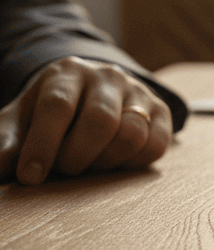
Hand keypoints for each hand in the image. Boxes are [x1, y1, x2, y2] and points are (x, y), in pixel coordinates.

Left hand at [1, 56, 172, 184]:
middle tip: (65, 168)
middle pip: (100, 121)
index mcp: (67, 73)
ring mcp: (138, 91)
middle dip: (77, 156)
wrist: (90, 93)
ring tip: (90, 163)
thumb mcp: (21, 120)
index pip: (58, 106)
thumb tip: (0, 169)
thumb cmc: (50, 113)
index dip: (43, 145)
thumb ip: (5, 141)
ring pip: (132, 134)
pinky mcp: (161, 111)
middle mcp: (108, 76)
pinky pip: (157, 144)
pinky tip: (114, 161)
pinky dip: (133, 162)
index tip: (30, 176)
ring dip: (106, 161)